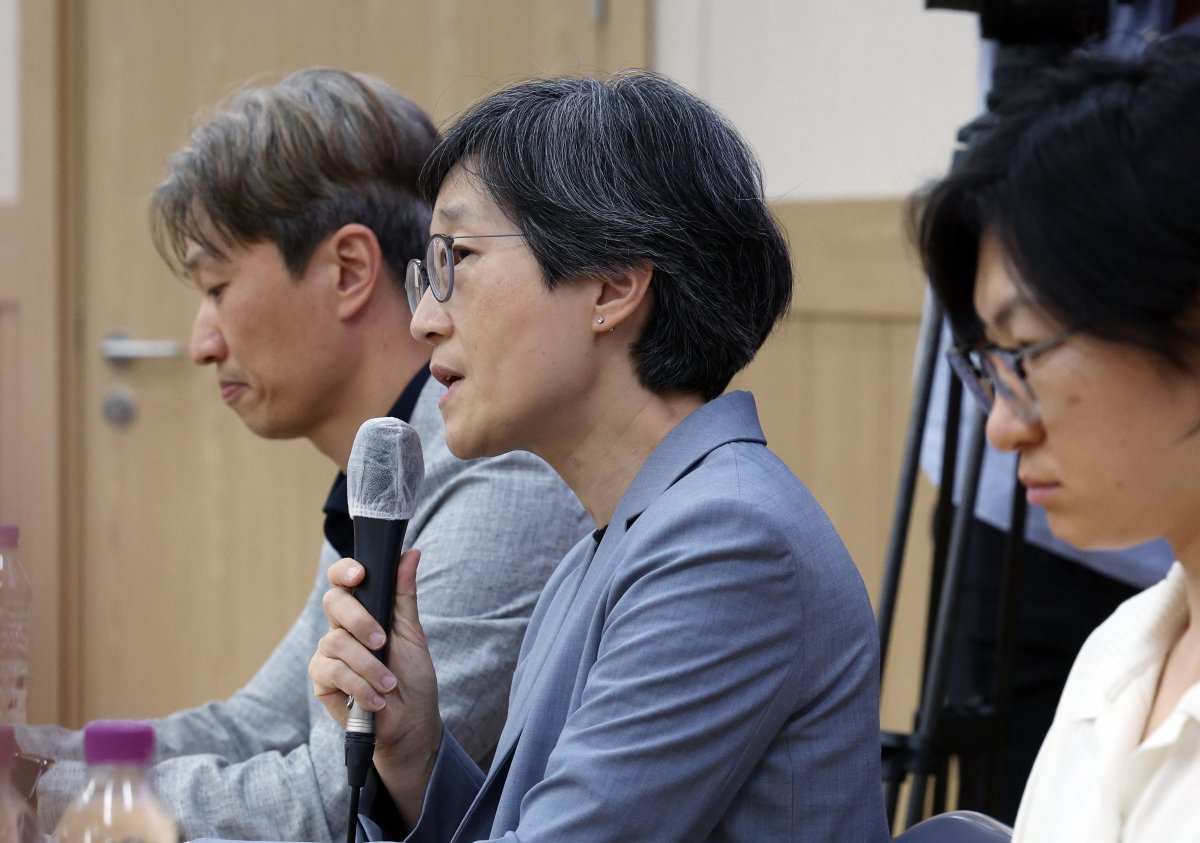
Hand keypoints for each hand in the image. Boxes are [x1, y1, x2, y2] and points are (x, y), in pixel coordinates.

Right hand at [310, 549, 442, 817]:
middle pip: (333, 603)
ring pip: (335, 642)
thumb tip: (411, 553)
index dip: (345, 571)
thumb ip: (405, 595)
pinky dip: (358, 686)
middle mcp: (341, 628)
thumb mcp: (412, 633)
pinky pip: (331, 672)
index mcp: (363, 611)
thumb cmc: (412, 676)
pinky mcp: (321, 680)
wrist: (408, 722)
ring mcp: (328, 653)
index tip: (360, 574)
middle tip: (382, 642)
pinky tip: (375, 699)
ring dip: (368, 666)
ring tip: (388, 684)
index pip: (343, 580)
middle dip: (360, 621)